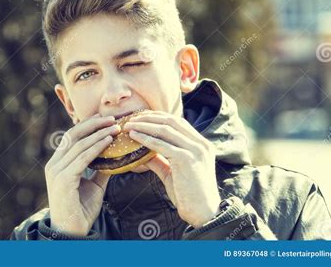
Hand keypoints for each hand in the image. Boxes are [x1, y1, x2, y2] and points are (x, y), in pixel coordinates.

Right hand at [45, 114, 119, 236]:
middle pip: (73, 136)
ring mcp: (56, 171)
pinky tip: (109, 141)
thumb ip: (100, 169)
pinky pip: (82, 158)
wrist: (72, 233)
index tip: (104, 118)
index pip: (71, 137)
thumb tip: (116, 156)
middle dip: (93, 125)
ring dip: (98, 134)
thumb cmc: (81, 209)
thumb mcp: (94, 185)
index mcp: (58, 164)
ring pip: (78, 145)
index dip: (87, 125)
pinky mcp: (63, 179)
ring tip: (115, 128)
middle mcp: (54, 165)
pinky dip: (96, 148)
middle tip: (112, 118)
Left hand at [123, 110, 220, 227]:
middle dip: (149, 117)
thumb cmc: (189, 195)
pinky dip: (145, 138)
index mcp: (201, 144)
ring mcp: (195, 150)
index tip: (141, 117)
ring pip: (165, 130)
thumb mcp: (173, 172)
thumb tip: (143, 152)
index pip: (178, 122)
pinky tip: (133, 136)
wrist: (203, 213)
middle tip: (131, 118)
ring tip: (128, 125)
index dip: (158, 117)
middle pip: (171, 121)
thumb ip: (160, 160)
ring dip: (144, 125)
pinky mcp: (186, 159)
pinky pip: (161, 145)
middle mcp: (201, 144)